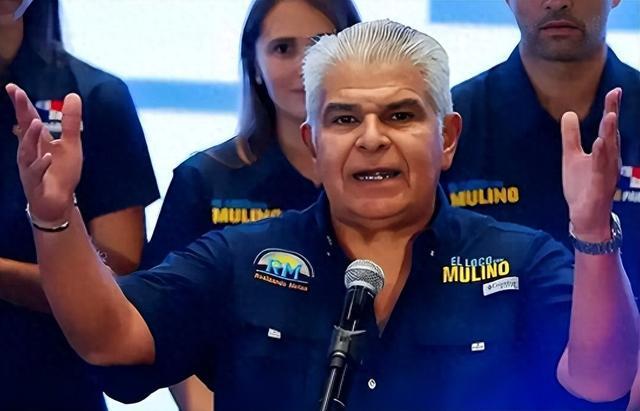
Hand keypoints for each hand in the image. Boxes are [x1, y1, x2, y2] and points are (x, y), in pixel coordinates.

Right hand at [6, 84, 82, 223]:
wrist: (58, 202)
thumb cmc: (61, 172)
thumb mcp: (71, 144)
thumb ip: (70, 122)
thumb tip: (72, 95)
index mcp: (37, 141)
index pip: (27, 119)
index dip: (21, 103)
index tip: (12, 87)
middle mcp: (29, 152)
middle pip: (23, 130)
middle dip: (20, 112)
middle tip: (17, 94)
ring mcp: (30, 168)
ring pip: (27, 151)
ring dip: (31, 137)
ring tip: (37, 122)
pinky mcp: (35, 184)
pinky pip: (36, 173)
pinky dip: (41, 164)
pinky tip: (47, 156)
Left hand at [562, 88, 620, 241]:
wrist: (583, 215)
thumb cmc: (582, 186)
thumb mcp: (571, 157)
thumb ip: (571, 136)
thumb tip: (569, 113)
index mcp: (603, 152)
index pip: (607, 127)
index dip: (611, 109)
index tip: (614, 91)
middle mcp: (608, 160)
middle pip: (611, 134)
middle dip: (613, 114)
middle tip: (615, 95)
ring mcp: (605, 173)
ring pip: (609, 151)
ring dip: (610, 134)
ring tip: (610, 116)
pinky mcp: (599, 186)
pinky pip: (601, 170)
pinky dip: (600, 157)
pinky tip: (599, 144)